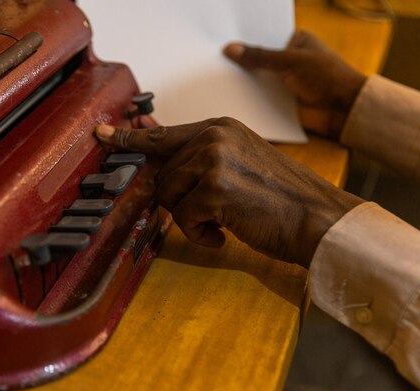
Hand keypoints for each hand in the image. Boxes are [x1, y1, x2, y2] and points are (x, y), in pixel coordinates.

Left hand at [96, 118, 362, 266]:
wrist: (317, 218)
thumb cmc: (280, 198)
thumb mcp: (241, 163)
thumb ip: (203, 159)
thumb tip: (164, 170)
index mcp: (220, 127)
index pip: (164, 134)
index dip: (130, 139)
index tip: (102, 135)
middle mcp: (213, 136)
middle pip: (163, 175)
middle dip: (179, 201)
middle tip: (211, 213)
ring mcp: (213, 160)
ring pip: (170, 197)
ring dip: (191, 219)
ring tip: (225, 221)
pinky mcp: (214, 189)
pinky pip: (182, 219)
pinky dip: (201, 234)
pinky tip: (226, 233)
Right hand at [224, 31, 365, 139]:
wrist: (345, 112)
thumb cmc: (326, 78)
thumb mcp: (291, 62)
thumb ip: (260, 57)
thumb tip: (230, 49)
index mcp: (294, 42)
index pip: (264, 37)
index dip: (245, 39)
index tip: (220, 38)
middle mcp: (287, 61)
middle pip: (257, 59)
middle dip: (239, 62)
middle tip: (212, 59)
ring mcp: (282, 83)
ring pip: (256, 80)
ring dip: (240, 82)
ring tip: (213, 78)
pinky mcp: (279, 103)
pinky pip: (258, 100)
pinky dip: (246, 100)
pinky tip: (226, 98)